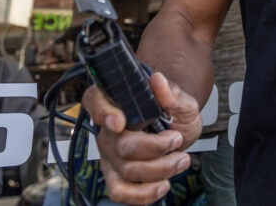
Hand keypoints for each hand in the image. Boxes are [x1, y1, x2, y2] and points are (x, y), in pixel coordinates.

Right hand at [81, 72, 203, 204]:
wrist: (178, 126)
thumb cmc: (174, 109)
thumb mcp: (180, 98)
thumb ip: (171, 92)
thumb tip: (158, 81)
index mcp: (116, 101)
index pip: (94, 101)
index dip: (103, 112)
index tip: (120, 121)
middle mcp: (107, 129)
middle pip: (122, 145)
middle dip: (156, 147)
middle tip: (177, 138)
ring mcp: (110, 155)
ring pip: (127, 170)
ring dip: (161, 169)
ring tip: (181, 159)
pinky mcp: (116, 176)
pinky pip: (120, 192)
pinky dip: (144, 194)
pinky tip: (163, 184)